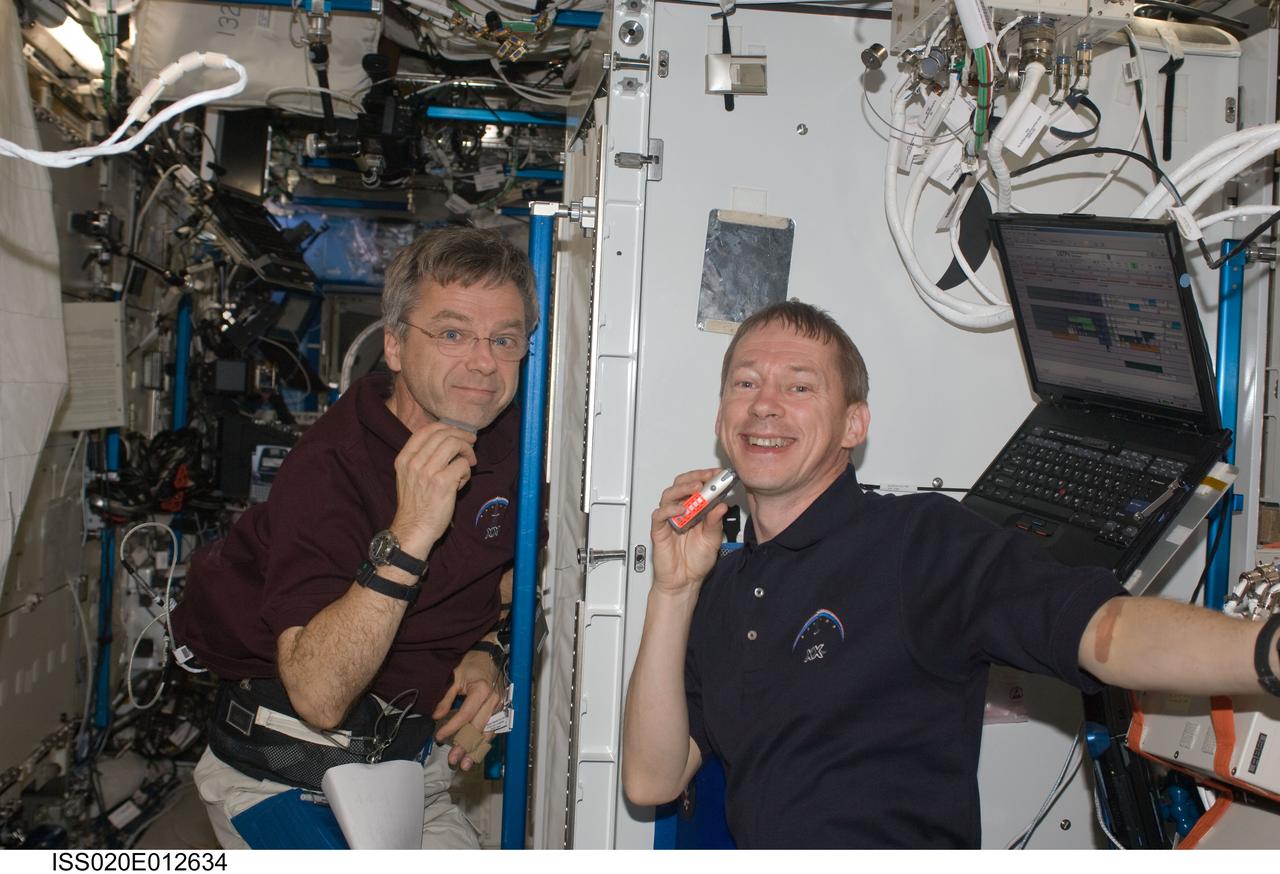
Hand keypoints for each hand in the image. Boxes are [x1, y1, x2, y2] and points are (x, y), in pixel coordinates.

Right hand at [390, 423, 477, 556]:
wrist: (414, 529)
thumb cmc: (415, 504)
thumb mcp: (408, 476)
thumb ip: (421, 458)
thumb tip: (447, 442)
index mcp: (404, 458)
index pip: (426, 430)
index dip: (446, 427)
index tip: (458, 433)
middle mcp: (414, 462)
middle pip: (443, 434)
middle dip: (462, 436)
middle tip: (471, 444)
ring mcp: (428, 472)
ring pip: (454, 444)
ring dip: (467, 451)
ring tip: (469, 462)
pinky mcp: (443, 483)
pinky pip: (462, 464)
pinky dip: (467, 471)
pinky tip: (461, 482)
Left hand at [431, 649, 502, 770]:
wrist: (489, 653)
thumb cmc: (472, 663)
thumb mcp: (454, 676)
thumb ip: (445, 698)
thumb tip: (436, 716)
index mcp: (481, 690)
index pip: (465, 715)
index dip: (451, 728)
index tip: (439, 736)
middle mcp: (493, 700)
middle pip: (477, 728)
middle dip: (464, 745)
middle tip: (454, 760)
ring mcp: (499, 705)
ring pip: (488, 732)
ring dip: (477, 749)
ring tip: (467, 763)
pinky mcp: (501, 709)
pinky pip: (493, 728)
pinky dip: (484, 741)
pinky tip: (477, 752)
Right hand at [649, 468, 729, 597]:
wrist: (684, 582)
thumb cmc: (696, 562)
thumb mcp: (713, 540)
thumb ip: (715, 522)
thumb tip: (721, 505)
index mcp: (695, 511)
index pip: (697, 487)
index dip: (706, 478)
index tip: (718, 474)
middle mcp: (680, 512)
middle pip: (681, 485)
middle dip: (694, 477)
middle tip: (707, 477)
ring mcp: (669, 520)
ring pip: (669, 495)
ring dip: (682, 488)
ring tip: (696, 487)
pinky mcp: (659, 530)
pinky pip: (659, 515)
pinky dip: (669, 510)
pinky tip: (681, 510)